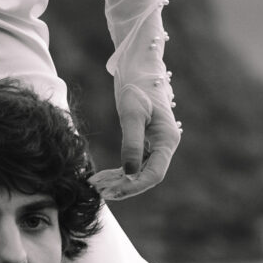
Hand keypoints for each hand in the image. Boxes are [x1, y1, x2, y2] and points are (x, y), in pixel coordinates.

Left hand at [90, 79, 180, 204]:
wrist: (139, 71)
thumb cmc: (137, 87)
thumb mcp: (132, 113)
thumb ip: (131, 143)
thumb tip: (128, 172)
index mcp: (167, 140)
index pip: (154, 174)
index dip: (134, 186)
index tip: (111, 191)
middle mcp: (164, 146)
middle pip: (146, 176)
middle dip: (123, 186)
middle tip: (97, 190)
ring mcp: (156, 146)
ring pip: (139, 173)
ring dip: (119, 182)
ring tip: (96, 184)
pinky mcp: (146, 144)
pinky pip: (134, 165)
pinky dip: (119, 173)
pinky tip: (103, 176)